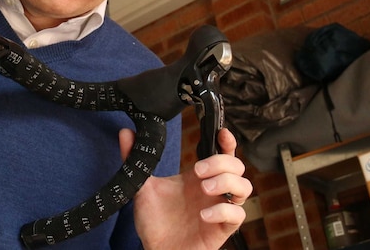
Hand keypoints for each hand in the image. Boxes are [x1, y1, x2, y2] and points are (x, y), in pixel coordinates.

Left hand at [118, 127, 251, 249]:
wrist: (155, 249)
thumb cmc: (154, 220)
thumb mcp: (142, 187)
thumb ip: (134, 159)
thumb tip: (124, 132)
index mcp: (199, 177)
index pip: (223, 153)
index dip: (228, 141)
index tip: (222, 134)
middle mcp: (212, 190)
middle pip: (237, 166)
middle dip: (221, 163)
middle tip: (198, 171)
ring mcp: (219, 208)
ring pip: (244, 187)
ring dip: (226, 183)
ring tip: (204, 188)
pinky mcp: (222, 228)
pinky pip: (237, 216)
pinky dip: (222, 211)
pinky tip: (203, 214)